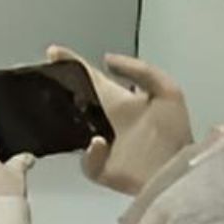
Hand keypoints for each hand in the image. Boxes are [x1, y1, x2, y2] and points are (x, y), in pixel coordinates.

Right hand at [52, 46, 192, 195]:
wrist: (179, 171)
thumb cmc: (174, 133)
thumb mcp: (168, 91)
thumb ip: (142, 71)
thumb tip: (107, 59)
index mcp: (120, 102)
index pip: (92, 79)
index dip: (74, 65)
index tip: (53, 52)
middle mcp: (105, 120)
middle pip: (76, 101)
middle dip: (59, 89)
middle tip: (44, 78)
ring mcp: (100, 145)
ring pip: (73, 131)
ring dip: (65, 122)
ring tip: (57, 110)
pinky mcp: (101, 169)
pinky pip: (87, 161)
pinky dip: (91, 153)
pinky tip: (100, 143)